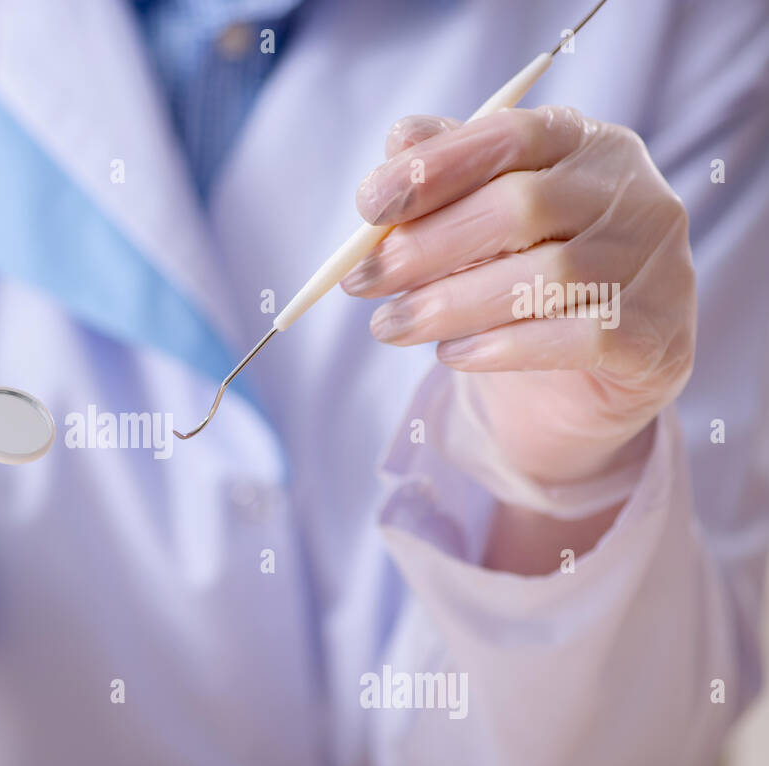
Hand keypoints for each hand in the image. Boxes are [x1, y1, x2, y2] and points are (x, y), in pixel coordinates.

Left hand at [342, 107, 695, 486]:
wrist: (587, 377)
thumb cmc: (521, 278)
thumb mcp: (480, 222)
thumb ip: (446, 178)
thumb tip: (398, 141)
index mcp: (587, 145)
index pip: (511, 136)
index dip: (434, 169)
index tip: (368, 207)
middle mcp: (634, 194)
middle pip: (521, 207)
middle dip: (426, 246)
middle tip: (360, 281)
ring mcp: (656, 265)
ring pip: (543, 276)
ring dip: (448, 305)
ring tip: (389, 327)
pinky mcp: (655, 337)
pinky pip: (574, 338)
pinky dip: (500, 346)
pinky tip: (452, 355)